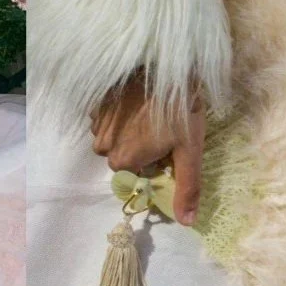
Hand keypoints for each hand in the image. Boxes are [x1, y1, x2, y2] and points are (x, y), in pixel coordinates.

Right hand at [90, 75, 205, 225]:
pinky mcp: (95, 103)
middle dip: (137, 150)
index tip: (165, 150)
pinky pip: (105, 121)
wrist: (165, 63)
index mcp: (123, 161)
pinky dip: (118, 117)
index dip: (151, 165)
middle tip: (160, 131)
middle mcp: (103, 145)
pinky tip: (135, 104)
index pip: (134, 176)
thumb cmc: (179, 109)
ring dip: (126, 134)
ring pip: (111, 139)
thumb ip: (186, 188)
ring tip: (148, 116)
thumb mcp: (189, 151)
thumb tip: (185, 222)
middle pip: (121, 158)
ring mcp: (96, 123)